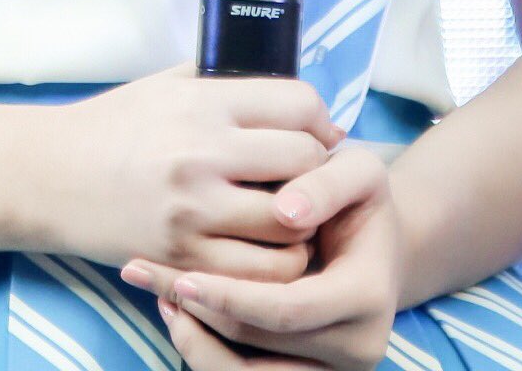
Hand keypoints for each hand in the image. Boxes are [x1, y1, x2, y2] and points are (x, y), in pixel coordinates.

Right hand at [41, 60, 342, 280]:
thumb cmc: (112, 125)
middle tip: (309, 176)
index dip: (320, 119)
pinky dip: (277, 264)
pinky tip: (265, 250)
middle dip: (317, 168)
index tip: (317, 132)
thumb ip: (226, 84)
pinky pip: (261, 273)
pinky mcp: (185, 258)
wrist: (51, 175)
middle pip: (305, 161)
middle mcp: (204, 153)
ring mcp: (195, 211)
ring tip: (292, 216)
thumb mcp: (168, 85)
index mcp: (203, 102)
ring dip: (305, 222)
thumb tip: (289, 98)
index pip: (298, 103)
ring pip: (293, 224)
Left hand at [119, 143, 400, 368]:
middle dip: (198, 315)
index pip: (289, 311)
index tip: (183, 277)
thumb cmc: (358, 197)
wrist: (376, 239)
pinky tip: (178, 308)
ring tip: (158, 293)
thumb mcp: (358, 171)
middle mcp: (356, 348)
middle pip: (259, 346)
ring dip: (196, 341)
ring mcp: (332, 369)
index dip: (234, 296)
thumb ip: (327, 182)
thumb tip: (285, 210)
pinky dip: (208, 348)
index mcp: (367, 297)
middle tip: (145, 276)